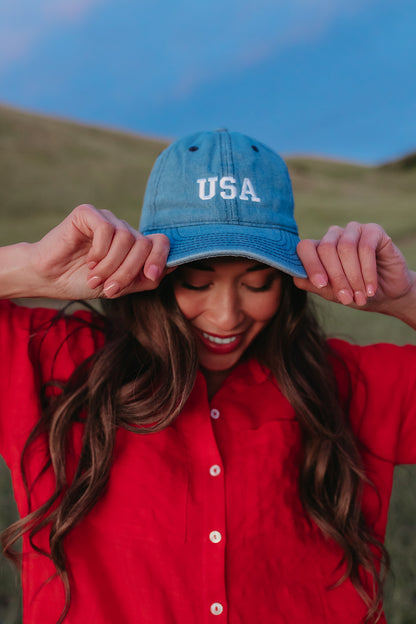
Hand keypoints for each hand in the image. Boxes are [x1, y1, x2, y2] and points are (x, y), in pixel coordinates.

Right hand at [30, 204, 170, 298]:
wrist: (50, 279)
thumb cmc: (82, 281)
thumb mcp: (121, 286)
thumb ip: (146, 278)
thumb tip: (174, 266)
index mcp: (133, 245)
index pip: (160, 242)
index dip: (160, 258)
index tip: (151, 276)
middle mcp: (123, 229)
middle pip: (143, 244)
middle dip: (129, 271)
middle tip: (110, 288)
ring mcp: (106, 219)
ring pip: (126, 239)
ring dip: (111, 265)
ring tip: (96, 278)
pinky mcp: (88, 213)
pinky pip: (106, 229)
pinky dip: (100, 251)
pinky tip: (89, 261)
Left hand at [294, 222, 412, 311]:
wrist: (388, 295)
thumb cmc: (355, 293)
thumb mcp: (330, 293)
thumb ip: (311, 284)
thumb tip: (295, 276)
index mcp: (318, 249)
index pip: (305, 247)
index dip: (311, 264)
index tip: (321, 284)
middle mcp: (333, 236)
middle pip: (326, 249)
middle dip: (337, 277)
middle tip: (347, 299)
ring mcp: (353, 231)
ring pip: (345, 248)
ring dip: (353, 276)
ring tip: (361, 296)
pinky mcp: (373, 230)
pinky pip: (365, 247)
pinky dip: (368, 271)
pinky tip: (371, 287)